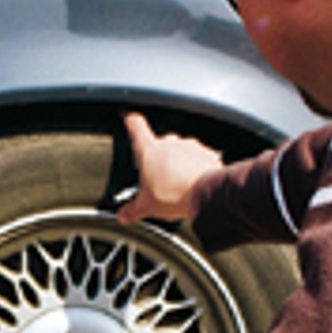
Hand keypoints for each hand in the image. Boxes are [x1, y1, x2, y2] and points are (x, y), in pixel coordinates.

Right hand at [117, 110, 225, 224]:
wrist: (206, 194)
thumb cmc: (174, 194)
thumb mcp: (146, 206)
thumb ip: (132, 210)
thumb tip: (123, 215)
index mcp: (150, 150)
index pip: (136, 126)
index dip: (131, 120)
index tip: (128, 117)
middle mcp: (170, 143)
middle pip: (161, 142)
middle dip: (159, 156)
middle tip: (157, 174)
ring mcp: (191, 147)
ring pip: (182, 150)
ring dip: (180, 162)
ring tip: (178, 182)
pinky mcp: (208, 154)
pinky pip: (200, 158)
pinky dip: (197, 167)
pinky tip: (195, 183)